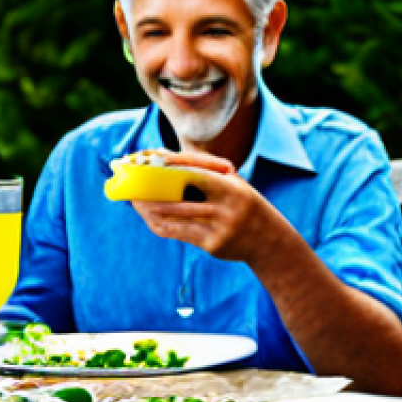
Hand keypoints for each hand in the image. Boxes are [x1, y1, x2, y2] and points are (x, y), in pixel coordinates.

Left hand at [131, 157, 288, 265]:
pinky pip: (182, 234)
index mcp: (232, 186)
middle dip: (155, 194)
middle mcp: (227, 207)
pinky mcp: (214, 245)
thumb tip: (164, 156)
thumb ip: (203, 170)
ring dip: (154, 211)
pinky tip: (151, 220)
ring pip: (178, 218)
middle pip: (182, 199)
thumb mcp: (231, 183)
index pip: (196, 173)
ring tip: (136, 204)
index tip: (149, 162)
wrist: (268, 239)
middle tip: (133, 188)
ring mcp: (220, 227)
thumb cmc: (241, 203)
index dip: (171, 167)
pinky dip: (164, 226)